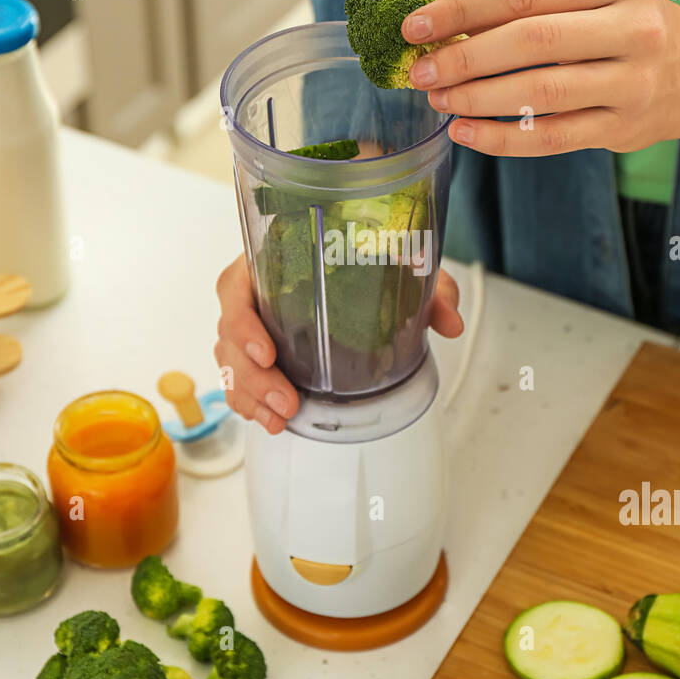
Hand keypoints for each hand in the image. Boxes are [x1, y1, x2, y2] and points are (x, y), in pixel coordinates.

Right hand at [215, 255, 463, 433]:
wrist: (364, 265)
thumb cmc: (369, 257)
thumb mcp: (403, 266)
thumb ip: (430, 288)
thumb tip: (450, 322)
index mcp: (273, 260)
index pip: (236, 286)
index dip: (243, 321)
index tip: (266, 350)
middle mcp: (255, 290)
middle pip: (228, 333)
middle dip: (253, 376)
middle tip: (288, 401)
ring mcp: (253, 322)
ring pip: (229, 360)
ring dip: (251, 395)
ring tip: (281, 419)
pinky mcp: (256, 349)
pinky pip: (238, 378)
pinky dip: (250, 403)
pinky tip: (271, 421)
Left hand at [402, 0, 679, 153]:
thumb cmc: (626, 24)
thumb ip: (517, 2)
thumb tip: (437, 10)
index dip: (463, 10)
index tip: (416, 26)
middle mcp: (632, 27)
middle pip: (531, 42)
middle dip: (465, 58)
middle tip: (421, 72)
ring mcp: (632, 82)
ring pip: (540, 94)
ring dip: (478, 99)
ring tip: (439, 100)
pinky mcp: (624, 128)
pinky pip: (551, 138)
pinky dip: (502, 138)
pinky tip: (467, 133)